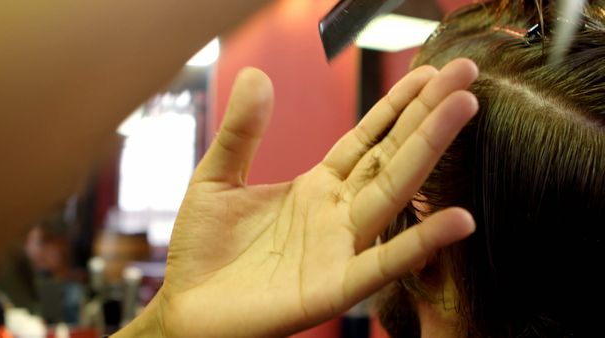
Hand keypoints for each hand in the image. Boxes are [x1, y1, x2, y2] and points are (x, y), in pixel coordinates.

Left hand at [130, 58, 478, 337]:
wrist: (188, 307)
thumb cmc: (204, 248)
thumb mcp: (217, 177)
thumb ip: (241, 132)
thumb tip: (255, 75)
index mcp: (316, 187)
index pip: (367, 138)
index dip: (398, 105)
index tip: (429, 73)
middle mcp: (337, 213)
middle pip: (391, 155)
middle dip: (428, 113)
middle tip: (466, 74)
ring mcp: (339, 247)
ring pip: (393, 193)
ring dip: (429, 152)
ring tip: (465, 109)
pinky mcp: (332, 287)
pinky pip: (382, 263)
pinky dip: (420, 243)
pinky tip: (458, 220)